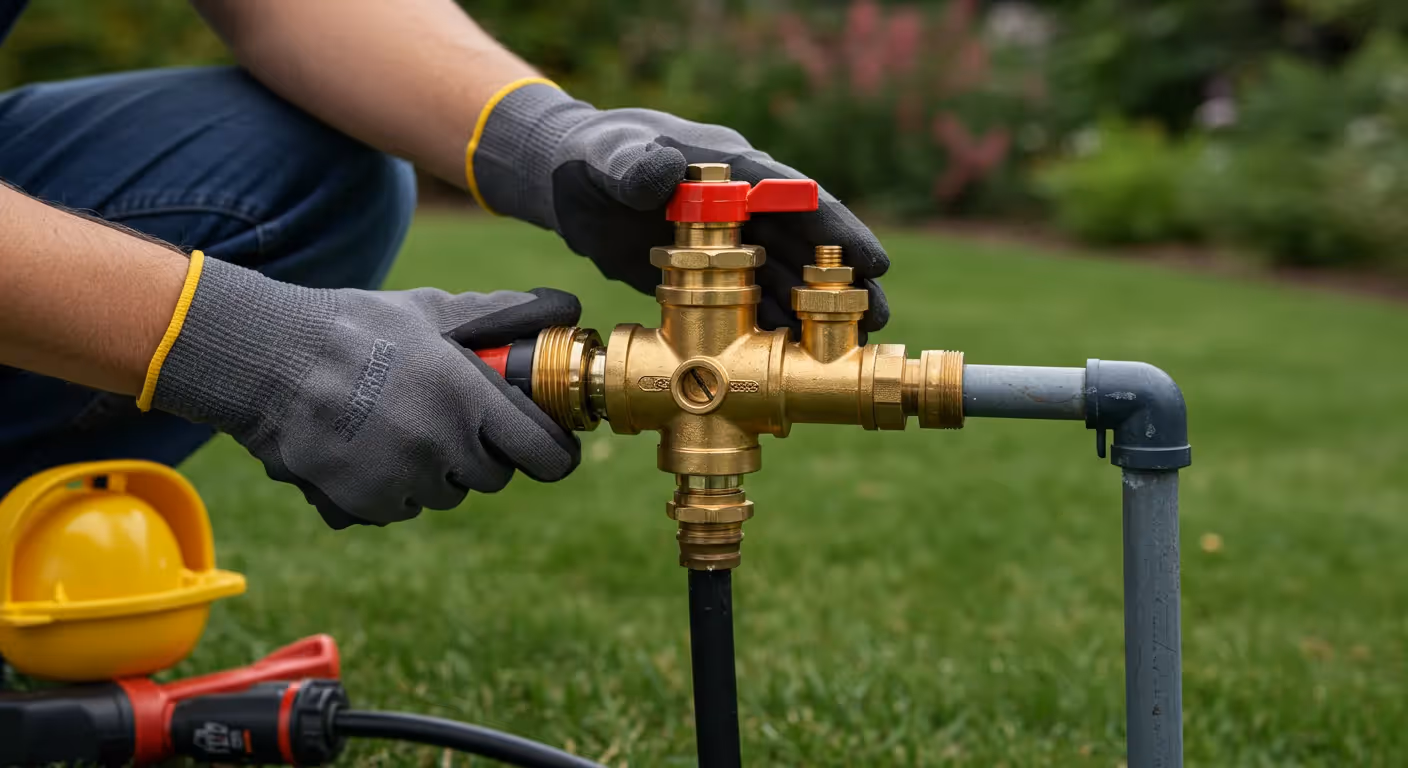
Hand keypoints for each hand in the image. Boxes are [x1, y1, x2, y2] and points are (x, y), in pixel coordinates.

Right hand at [149, 255, 580, 527]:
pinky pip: (403, 507)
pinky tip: (372, 449)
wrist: (268, 362)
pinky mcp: (368, 503)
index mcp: (469, 398)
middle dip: (483, 454)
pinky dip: (396, 488)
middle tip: (454, 421)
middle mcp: (443, 446)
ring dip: (438, 472)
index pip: (544, 454)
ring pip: (448, 494)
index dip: (554, 454)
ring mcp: (404, 479)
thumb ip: (502, 315)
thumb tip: (565, 307)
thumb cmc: (357, 329)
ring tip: (402, 427)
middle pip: (494, 477)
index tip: (552, 451)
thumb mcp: (433, 312)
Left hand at [471, 83, 889, 337]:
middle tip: (878, 323)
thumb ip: (632, 163)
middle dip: (843, 284)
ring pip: (784, 281)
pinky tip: (793, 361)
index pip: (797, 198)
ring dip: (815, 315)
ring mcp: (727, 246)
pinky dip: (772, 331)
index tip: (874, 262)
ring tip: (850, 351)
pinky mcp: (708, 278)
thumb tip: (664, 170)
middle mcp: (740, 209)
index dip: (838, 229)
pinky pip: (749, 305)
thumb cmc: (592, 155)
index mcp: (731, 170)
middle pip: (805, 247)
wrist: (565, 182)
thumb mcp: (609, 154)